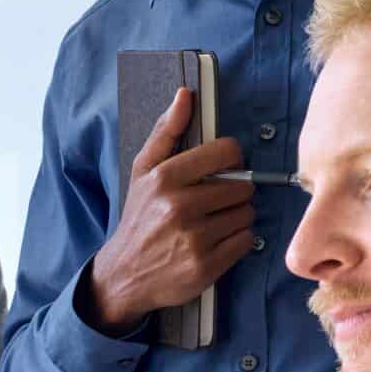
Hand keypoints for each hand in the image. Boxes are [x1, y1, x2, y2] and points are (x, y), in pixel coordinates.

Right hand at [85, 87, 254, 334]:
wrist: (124, 276)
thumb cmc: (139, 219)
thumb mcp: (142, 172)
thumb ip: (166, 132)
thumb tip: (185, 95)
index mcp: (165, 178)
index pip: (227, 152)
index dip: (232, 159)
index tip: (223, 168)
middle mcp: (179, 207)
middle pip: (242, 185)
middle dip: (234, 192)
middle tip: (217, 201)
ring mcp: (194, 239)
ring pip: (246, 213)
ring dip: (237, 217)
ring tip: (215, 222)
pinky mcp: (207, 266)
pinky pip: (246, 240)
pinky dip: (238, 240)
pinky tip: (217, 241)